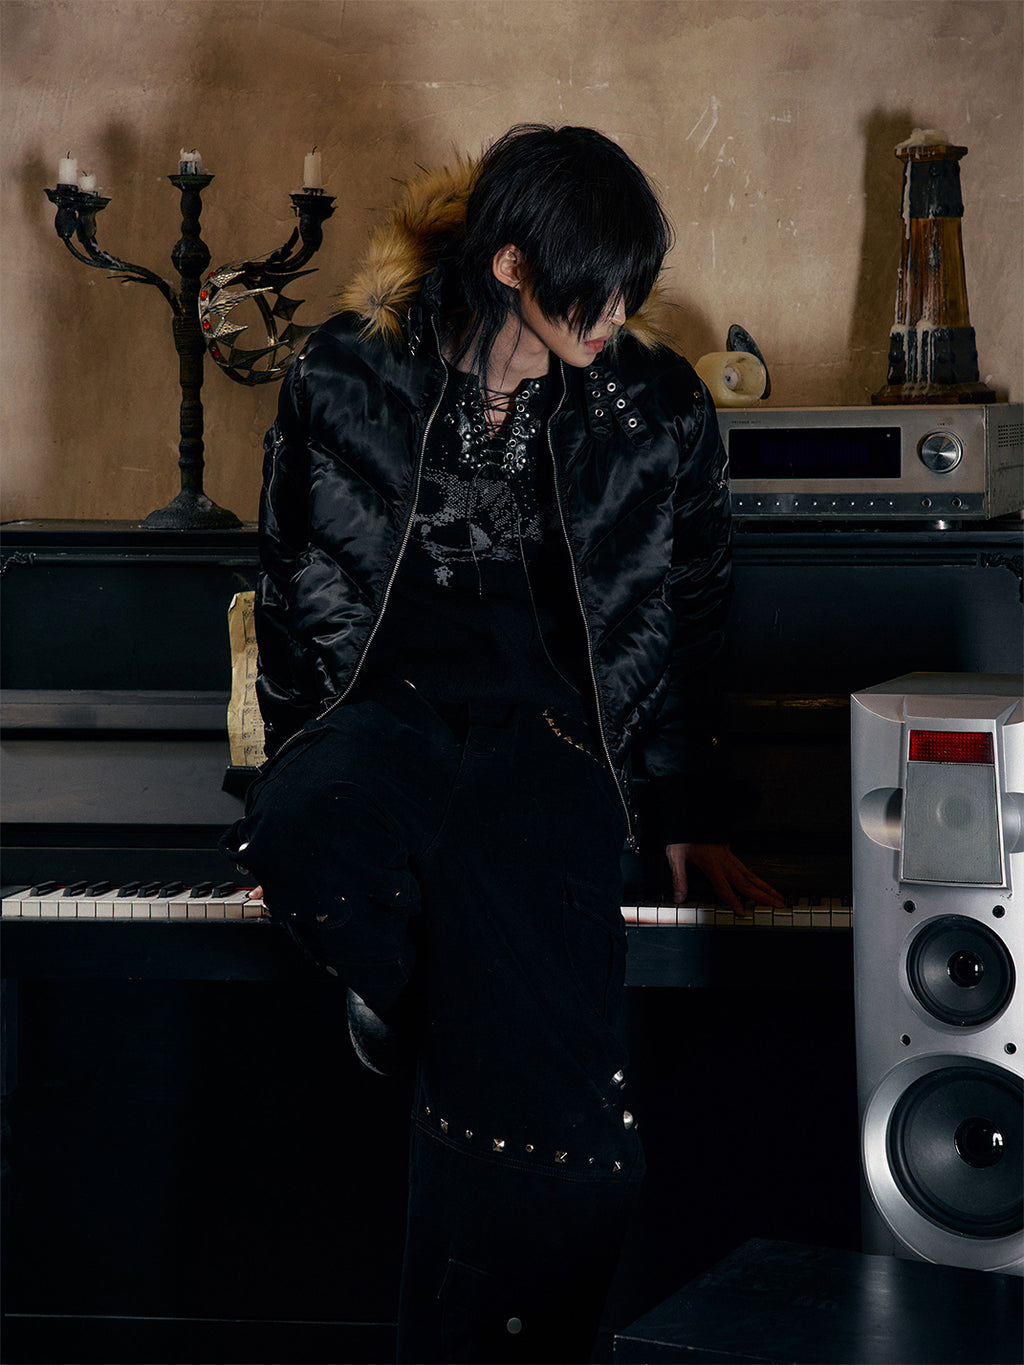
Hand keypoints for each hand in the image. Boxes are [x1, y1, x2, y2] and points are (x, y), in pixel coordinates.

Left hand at [665, 843, 785, 915]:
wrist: (692, 817)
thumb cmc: (685, 836)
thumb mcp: (676, 856)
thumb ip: (679, 878)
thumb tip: (679, 897)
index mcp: (712, 864)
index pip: (725, 888)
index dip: (734, 902)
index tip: (743, 913)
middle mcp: (725, 862)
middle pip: (747, 882)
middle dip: (764, 895)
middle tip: (778, 904)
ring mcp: (729, 857)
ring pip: (751, 875)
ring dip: (765, 887)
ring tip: (778, 896)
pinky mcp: (729, 852)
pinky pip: (746, 868)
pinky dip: (756, 878)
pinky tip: (761, 883)